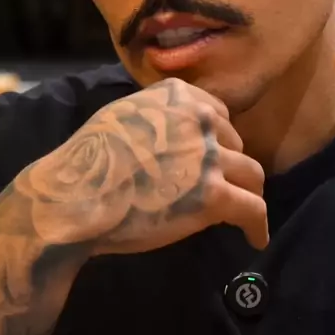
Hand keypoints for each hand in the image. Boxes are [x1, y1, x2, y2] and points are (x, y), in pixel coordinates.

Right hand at [15, 78, 267, 252]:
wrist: (77, 196)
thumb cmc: (89, 160)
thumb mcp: (123, 114)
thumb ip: (156, 115)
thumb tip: (170, 132)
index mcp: (177, 96)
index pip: (218, 113)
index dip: (217, 138)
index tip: (213, 157)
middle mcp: (200, 119)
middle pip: (235, 144)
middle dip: (229, 165)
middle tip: (220, 187)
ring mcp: (209, 157)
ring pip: (252, 174)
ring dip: (249, 192)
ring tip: (244, 211)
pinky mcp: (214, 195)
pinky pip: (253, 209)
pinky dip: (257, 225)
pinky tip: (256, 238)